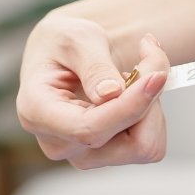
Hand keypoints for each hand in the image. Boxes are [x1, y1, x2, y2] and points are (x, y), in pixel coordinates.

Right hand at [16, 14, 171, 168]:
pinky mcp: (106, 155)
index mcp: (37, 112)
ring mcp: (83, 155)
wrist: (63, 55)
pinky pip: (150, 144)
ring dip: (152, 105)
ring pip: (146, 146)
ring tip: (134, 74)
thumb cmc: (64, 44)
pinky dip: (153, 115)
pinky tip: (134, 92)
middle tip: (148, 56)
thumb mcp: (77, 39)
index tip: (157, 76)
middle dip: (148, 99)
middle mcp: (59, 144)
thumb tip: (111, 94)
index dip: (131, 106)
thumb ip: (94, 66)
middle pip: (129, 144)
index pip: (89, 128)